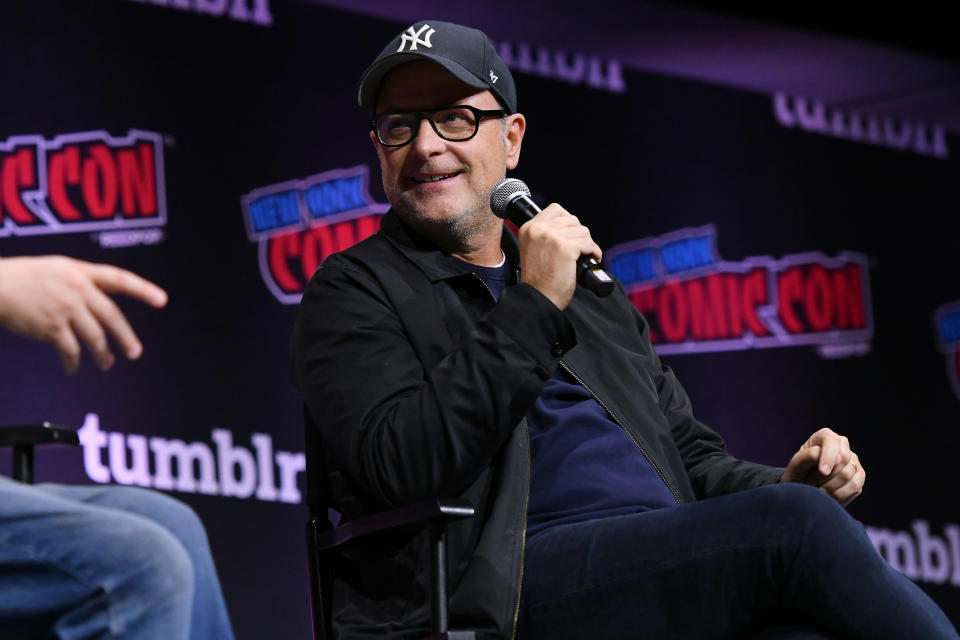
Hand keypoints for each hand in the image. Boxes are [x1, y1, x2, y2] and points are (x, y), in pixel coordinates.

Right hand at [0, 255, 167, 373]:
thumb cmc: (22, 278)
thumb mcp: (57, 269)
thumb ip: (81, 282)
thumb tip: (101, 300)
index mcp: (81, 272)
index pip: (120, 279)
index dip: (143, 289)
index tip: (163, 300)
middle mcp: (77, 289)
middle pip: (112, 316)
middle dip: (125, 337)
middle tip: (135, 353)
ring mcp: (66, 308)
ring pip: (95, 336)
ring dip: (102, 354)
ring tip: (107, 364)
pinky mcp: (52, 327)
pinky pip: (71, 350)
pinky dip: (74, 363)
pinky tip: (74, 369)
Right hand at [517, 203, 602, 309]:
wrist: (538, 298)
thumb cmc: (539, 280)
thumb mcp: (534, 249)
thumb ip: (546, 234)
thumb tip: (571, 225)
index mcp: (529, 228)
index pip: (556, 209)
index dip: (568, 222)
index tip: (570, 236)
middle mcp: (538, 229)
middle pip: (572, 220)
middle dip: (579, 235)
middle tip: (579, 250)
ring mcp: (552, 237)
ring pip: (583, 231)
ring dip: (587, 244)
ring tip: (583, 256)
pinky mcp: (565, 248)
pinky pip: (589, 243)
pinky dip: (594, 252)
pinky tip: (590, 259)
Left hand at [781, 427, 864, 505]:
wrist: (803, 490)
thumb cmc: (798, 474)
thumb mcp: (796, 465)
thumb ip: (809, 456)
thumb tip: (836, 459)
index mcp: (825, 437)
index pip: (831, 441)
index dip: (828, 456)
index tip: (823, 472)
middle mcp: (842, 445)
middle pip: (842, 458)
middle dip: (824, 476)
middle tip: (810, 483)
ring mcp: (853, 461)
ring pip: (848, 474)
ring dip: (829, 486)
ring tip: (816, 490)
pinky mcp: (859, 477)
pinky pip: (854, 486)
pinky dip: (839, 494)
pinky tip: (828, 496)